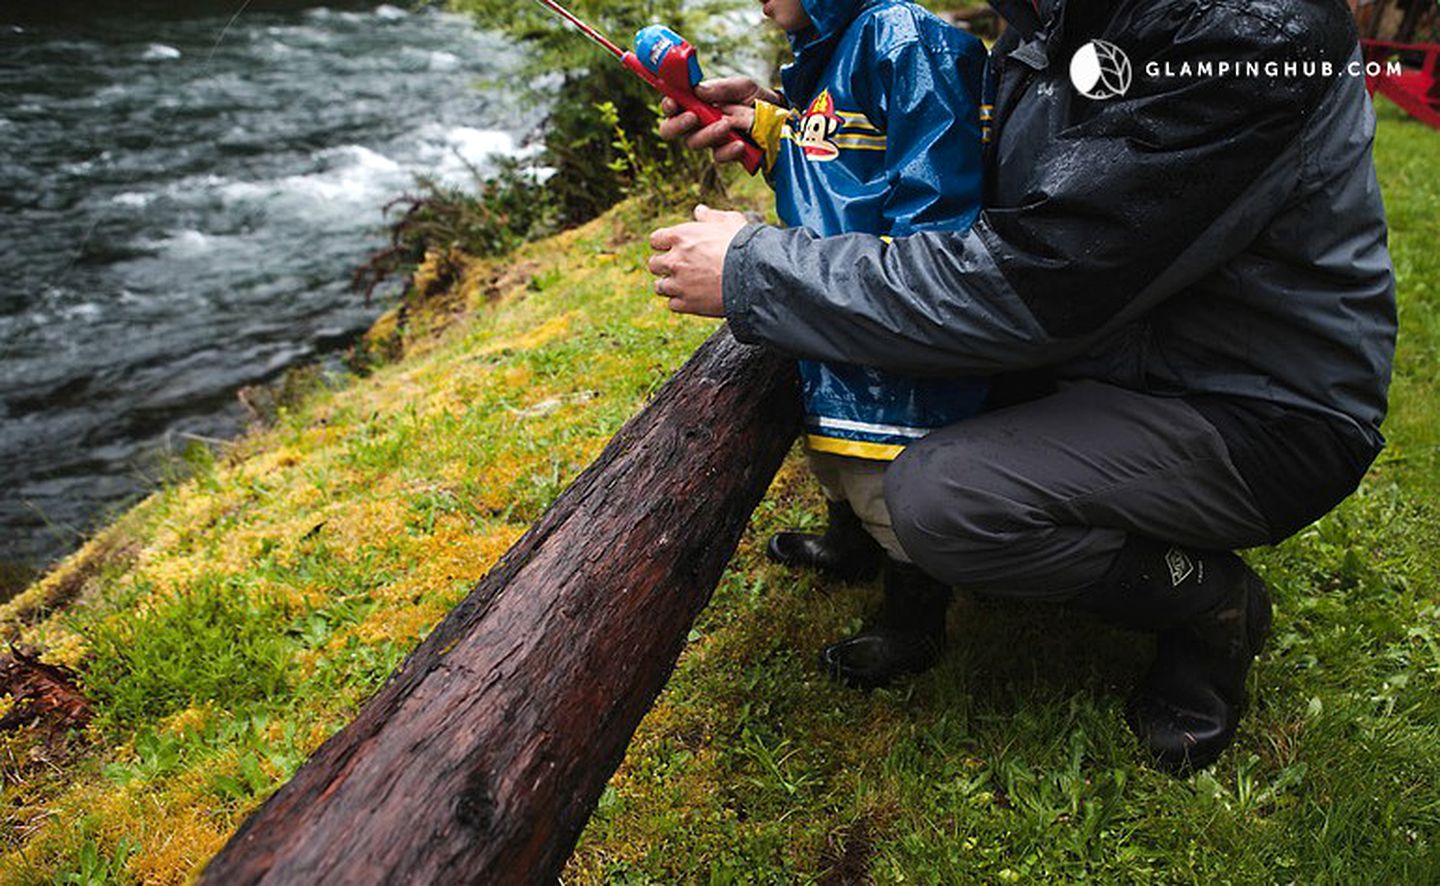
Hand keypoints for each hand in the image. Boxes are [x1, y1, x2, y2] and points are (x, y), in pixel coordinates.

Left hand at [648, 205, 751, 316]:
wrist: (754, 276)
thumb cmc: (743, 246)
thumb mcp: (731, 221)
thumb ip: (711, 216)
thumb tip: (700, 211)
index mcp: (680, 236)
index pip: (656, 240)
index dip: (664, 244)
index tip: (673, 248)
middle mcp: (674, 260)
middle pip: (654, 264)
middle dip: (664, 266)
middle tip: (679, 268)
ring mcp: (678, 284)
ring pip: (660, 287)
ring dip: (670, 286)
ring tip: (686, 285)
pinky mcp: (686, 304)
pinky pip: (672, 304)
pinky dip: (681, 302)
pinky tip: (693, 298)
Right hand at [658, 77, 780, 165]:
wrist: (780, 116)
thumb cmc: (754, 98)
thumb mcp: (741, 86)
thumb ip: (721, 88)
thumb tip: (698, 90)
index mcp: (696, 103)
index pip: (672, 107)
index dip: (667, 106)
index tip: (673, 103)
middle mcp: (698, 123)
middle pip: (670, 130)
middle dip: (677, 125)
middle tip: (692, 117)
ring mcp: (711, 140)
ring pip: (694, 143)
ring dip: (708, 134)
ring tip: (726, 124)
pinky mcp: (726, 154)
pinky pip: (719, 156)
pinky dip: (728, 150)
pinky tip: (740, 144)